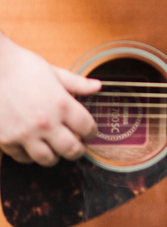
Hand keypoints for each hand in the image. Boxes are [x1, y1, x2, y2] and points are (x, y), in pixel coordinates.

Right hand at [0, 31, 100, 165]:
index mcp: (61, 103)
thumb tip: (98, 86)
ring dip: (55, 156)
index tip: (90, 132)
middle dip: (78, 150)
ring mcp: (25, 134)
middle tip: (78, 147)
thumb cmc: (23, 67)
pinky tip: (34, 147)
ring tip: (56, 150)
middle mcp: (46, 122)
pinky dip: (31, 156)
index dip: (92, 132)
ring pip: (48, 159)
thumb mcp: (54, 72)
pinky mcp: (6, 140)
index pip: (86, 127)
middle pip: (71, 149)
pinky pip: (23, 158)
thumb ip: (77, 83)